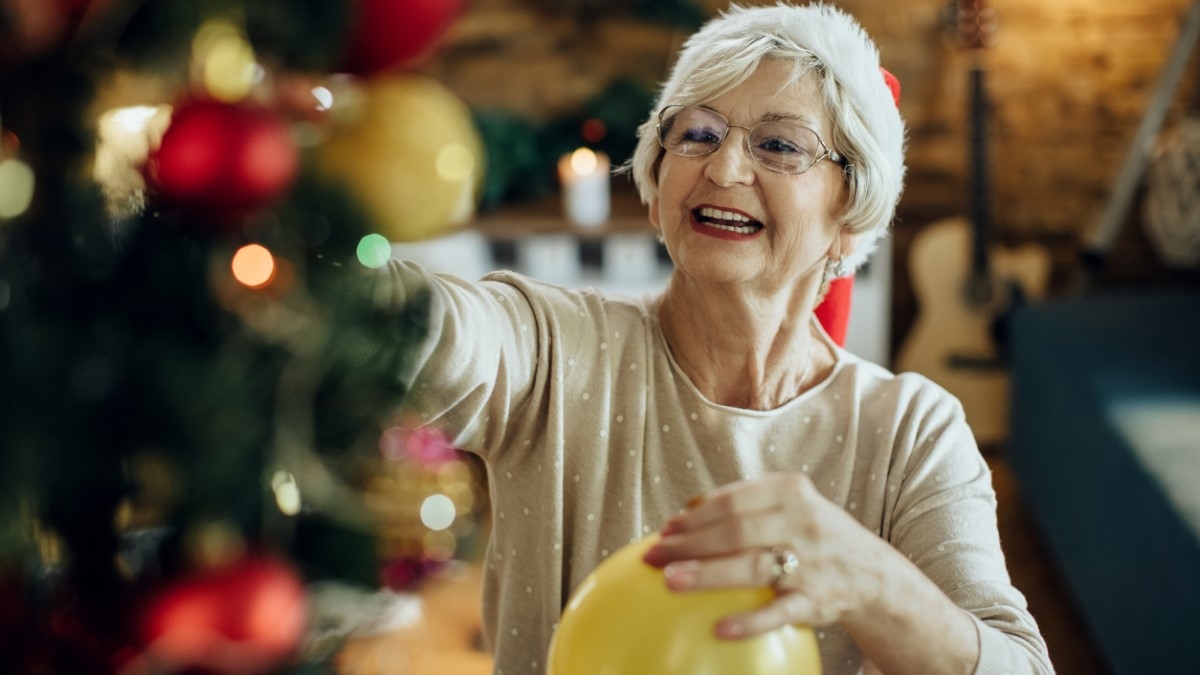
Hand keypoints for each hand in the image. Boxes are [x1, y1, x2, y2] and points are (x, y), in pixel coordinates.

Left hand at [642, 472, 887, 639]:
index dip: (694, 515)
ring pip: (752, 567)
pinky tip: (718, 629)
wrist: (871, 573)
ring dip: (707, 574)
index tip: (665, 528)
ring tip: (670, 580)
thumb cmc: (812, 535)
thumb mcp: (789, 505)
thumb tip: (683, 512)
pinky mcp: (817, 600)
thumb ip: (744, 504)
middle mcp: (802, 522)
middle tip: (654, 555)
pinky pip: (779, 612)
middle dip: (688, 543)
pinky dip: (749, 621)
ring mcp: (811, 562)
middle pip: (735, 531)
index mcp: (790, 492)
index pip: (732, 501)